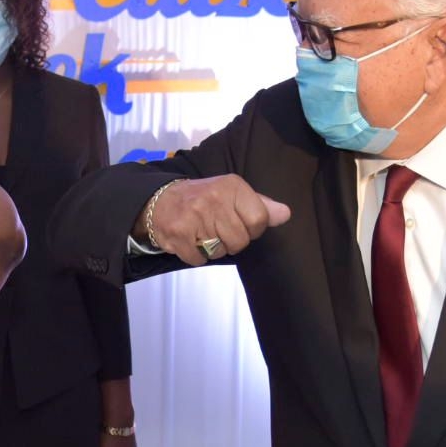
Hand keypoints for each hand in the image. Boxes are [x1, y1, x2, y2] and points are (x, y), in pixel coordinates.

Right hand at [135, 175, 291, 265]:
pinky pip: (199, 260)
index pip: (259, 220)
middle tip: (216, 229)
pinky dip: (195, 257)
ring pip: (220, 251)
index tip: (238, 223)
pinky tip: (190, 241)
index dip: (251, 229)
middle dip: (231, 242)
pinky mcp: (179, 234)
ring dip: (213, 249)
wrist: (160, 201)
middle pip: (240, 241)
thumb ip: (260, 205)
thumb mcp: (232, 194)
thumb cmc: (203, 199)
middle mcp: (214, 198)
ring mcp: (195, 216)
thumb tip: (285, 214)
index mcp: (232, 186)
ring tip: (202, 234)